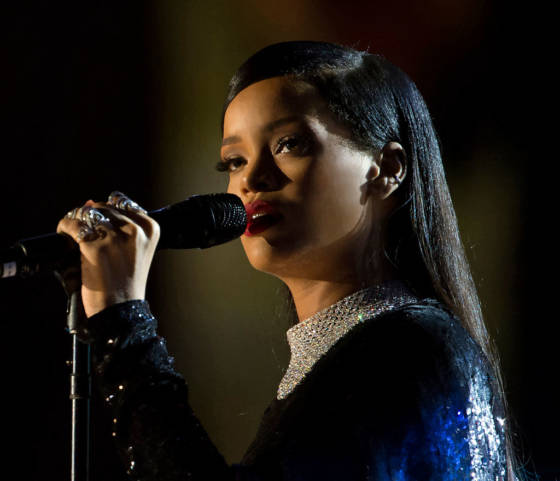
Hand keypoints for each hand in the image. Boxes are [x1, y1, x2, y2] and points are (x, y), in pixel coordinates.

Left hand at [56, 192, 159, 317]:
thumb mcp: (133, 250)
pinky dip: (64, 229)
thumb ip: (117, 224)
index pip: (123, 203)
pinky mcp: (95, 247)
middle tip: (84, 233)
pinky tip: (64, 237)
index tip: (100, 224)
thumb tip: (88, 201)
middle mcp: (136, 230)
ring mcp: (115, 238)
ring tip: (73, 234)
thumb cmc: (126, 282)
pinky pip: (72, 226)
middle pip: (103, 206)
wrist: (121, 310)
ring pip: (87, 213)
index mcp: (150, 228)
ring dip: (76, 221)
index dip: (107, 211)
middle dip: (90, 217)